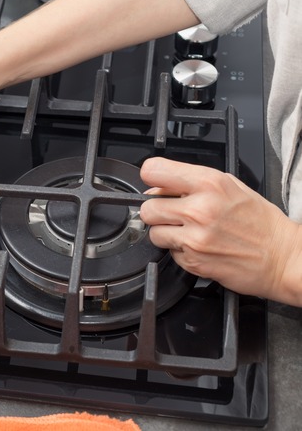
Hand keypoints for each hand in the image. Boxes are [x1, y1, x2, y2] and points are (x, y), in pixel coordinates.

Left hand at [139, 157, 301, 304]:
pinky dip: (180, 251)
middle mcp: (199, 209)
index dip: (151, 178)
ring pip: (153, 232)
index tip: (154, 183)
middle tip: (175, 215)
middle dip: (157, 212)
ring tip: (190, 232)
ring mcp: (195, 237)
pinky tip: (200, 247)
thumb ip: (191, 182)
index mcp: (209, 183)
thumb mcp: (230, 186)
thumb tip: (157, 187)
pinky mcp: (192, 260)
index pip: (154, 170)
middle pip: (147, 207)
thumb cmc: (259, 222)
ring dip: (166, 233)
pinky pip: (168, 253)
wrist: (282, 257)